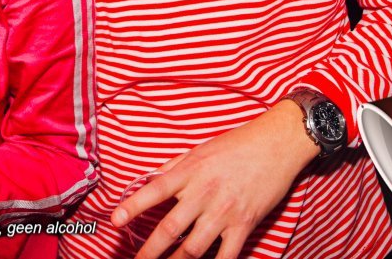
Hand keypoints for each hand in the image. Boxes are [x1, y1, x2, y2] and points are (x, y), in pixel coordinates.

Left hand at [111, 102, 319, 258]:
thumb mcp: (199, 149)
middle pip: (170, 227)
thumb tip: (150, 181)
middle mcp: (204, 192)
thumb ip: (174, 167)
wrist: (276, 144)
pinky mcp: (245, 224)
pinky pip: (226, 255)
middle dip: (150, 250)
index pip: (154, 190)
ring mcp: (224, 211)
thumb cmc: (237, 144)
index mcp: (190, 171)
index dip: (133, 206)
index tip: (115, 221)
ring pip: (193, 247)